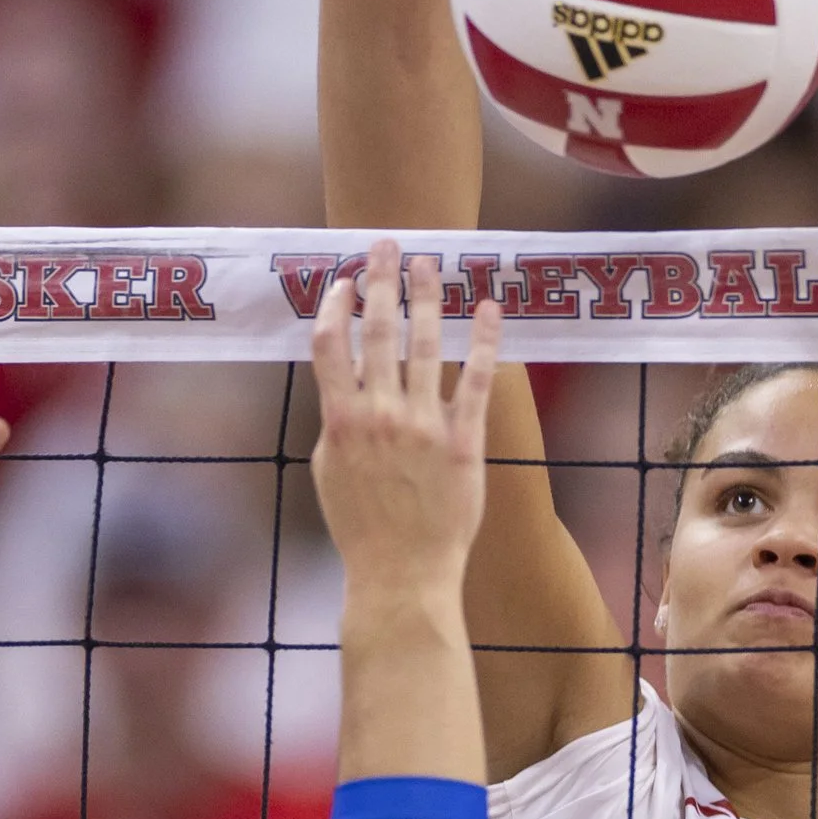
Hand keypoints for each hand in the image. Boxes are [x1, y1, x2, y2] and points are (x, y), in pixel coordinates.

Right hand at [310, 242, 502, 590]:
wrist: (401, 574)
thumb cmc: (361, 528)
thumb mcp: (330, 471)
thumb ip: (335, 422)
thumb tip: (340, 383)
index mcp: (341, 421)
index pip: (331, 344)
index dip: (336, 303)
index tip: (344, 279)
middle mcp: (380, 415)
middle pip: (379, 331)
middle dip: (381, 281)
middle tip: (386, 243)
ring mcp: (423, 426)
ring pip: (427, 345)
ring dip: (427, 297)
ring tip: (430, 263)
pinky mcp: (463, 441)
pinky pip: (478, 380)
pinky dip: (484, 341)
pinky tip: (487, 308)